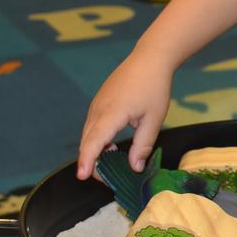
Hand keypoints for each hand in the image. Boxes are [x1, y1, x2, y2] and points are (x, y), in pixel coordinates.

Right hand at [76, 51, 173, 179]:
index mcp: (112, 113)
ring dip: (95, 150)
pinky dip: (97, 138)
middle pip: (87, 141)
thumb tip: (134, 167)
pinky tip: (111, 145)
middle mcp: (98, 109)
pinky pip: (92, 124)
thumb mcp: (153, 119)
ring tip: (112, 162)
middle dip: (93, 161)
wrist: (149, 58)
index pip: (94, 142)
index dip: (87, 160)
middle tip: (108, 178)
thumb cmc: (154, 87)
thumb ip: (143, 145)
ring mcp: (96, 104)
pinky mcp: (99, 101)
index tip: (82, 176)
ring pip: (88, 133)